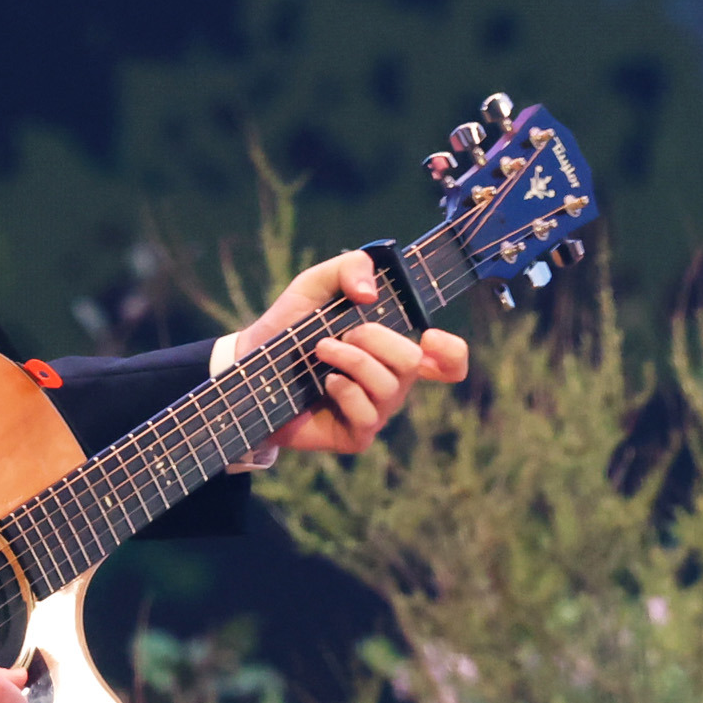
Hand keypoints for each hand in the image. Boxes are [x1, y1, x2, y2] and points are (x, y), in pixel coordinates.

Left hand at [225, 251, 469, 454]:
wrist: (250, 364)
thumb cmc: (290, 325)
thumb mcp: (315, 283)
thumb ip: (349, 267)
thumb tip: (371, 295)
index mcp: (393, 348)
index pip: (448, 360)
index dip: (452, 353)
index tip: (429, 337)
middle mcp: (392, 381)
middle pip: (413, 362)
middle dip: (376, 339)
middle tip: (343, 333)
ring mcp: (376, 410)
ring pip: (389, 386)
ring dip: (351, 360)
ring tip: (320, 350)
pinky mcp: (355, 434)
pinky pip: (368, 414)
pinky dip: (345, 390)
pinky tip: (323, 383)